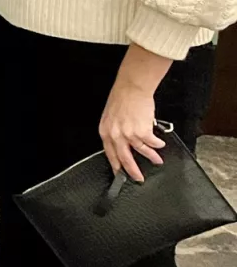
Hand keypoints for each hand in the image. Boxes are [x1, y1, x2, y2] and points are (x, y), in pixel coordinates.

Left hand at [99, 46, 171, 181]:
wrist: (131, 87)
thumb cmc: (121, 99)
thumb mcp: (111, 117)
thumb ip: (114, 131)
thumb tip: (122, 144)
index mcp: (105, 131)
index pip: (110, 154)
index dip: (116, 166)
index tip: (120, 175)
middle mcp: (115, 135)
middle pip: (124, 158)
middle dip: (133, 171)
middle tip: (138, 178)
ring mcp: (128, 134)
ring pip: (141, 151)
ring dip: (151, 157)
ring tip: (157, 160)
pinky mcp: (142, 131)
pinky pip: (152, 143)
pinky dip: (157, 145)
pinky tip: (160, 145)